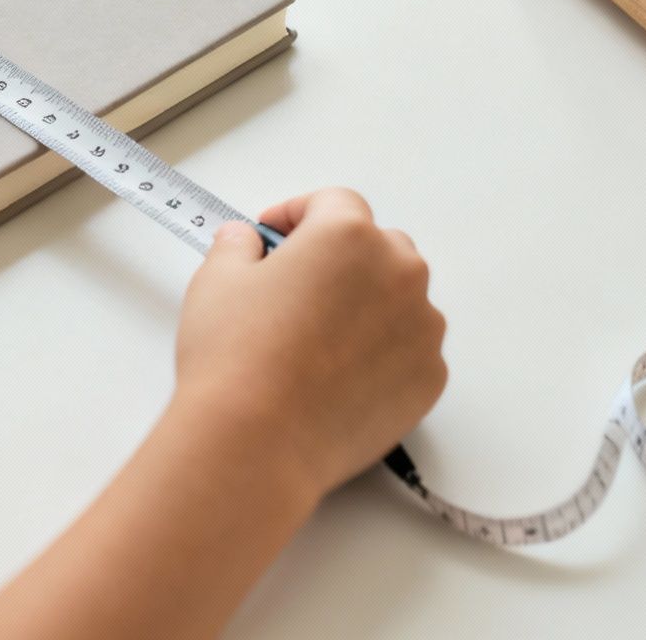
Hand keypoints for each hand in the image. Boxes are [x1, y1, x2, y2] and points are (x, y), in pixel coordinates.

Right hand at [176, 188, 446, 497]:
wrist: (257, 443)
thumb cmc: (234, 355)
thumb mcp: (216, 280)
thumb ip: (237, 245)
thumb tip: (246, 242)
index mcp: (347, 235)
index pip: (333, 203)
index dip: (297, 216)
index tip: (272, 239)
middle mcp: (398, 273)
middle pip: (377, 247)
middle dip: (339, 259)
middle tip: (295, 289)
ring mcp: (422, 328)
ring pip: (399, 299)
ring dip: (367, 305)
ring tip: (318, 339)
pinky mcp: (429, 379)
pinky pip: (409, 350)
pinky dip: (382, 353)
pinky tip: (338, 376)